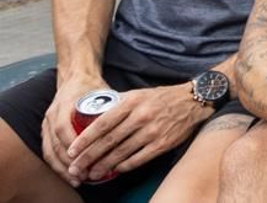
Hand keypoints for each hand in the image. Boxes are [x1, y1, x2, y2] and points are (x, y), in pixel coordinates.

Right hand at [40, 76, 103, 183]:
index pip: (64, 128)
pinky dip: (56, 164)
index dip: (72, 144)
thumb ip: (113, 106)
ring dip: (61, 167)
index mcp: (64, 103)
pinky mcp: (45, 130)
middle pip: (55, 143)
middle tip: (82, 174)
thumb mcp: (103, 92)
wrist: (75, 77)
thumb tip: (130, 123)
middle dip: (67, 162)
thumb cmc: (92, 86)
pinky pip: (47, 150)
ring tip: (76, 178)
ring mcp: (46, 122)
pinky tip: (66, 173)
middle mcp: (52, 114)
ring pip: (49, 150)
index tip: (84, 157)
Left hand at [62, 83, 206, 184]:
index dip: (84, 140)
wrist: (194, 100)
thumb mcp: (138, 94)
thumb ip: (118, 105)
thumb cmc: (162, 97)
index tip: (71, 152)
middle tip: (75, 168)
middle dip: (88, 158)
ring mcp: (152, 131)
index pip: (101, 124)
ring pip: (120, 153)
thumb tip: (93, 118)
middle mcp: (141, 116)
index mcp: (132, 102)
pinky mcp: (162, 144)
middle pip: (108, 142)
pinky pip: (137, 159)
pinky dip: (124, 166)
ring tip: (91, 174)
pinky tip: (115, 170)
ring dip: (103, 166)